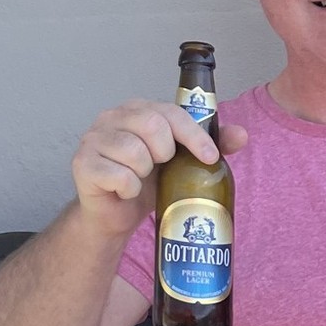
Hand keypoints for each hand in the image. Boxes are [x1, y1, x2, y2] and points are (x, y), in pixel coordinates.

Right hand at [70, 100, 248, 238]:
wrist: (116, 215)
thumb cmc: (147, 184)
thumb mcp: (181, 164)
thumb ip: (209, 147)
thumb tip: (242, 135)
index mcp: (138, 110)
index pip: (170, 112)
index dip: (193, 134)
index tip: (210, 157)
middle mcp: (112, 117)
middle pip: (153, 125)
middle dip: (167, 153)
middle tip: (162, 168)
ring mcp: (94, 138)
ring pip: (135, 152)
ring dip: (145, 174)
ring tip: (140, 179)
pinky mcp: (83, 163)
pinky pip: (118, 176)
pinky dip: (128, 189)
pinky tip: (123, 191)